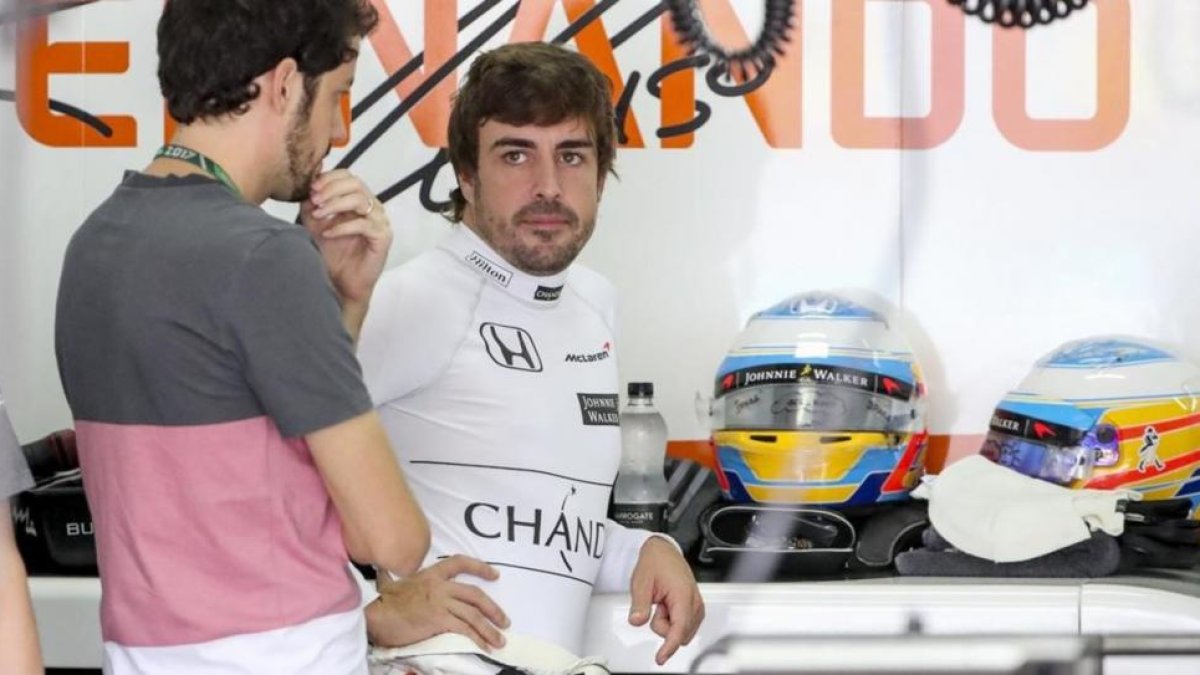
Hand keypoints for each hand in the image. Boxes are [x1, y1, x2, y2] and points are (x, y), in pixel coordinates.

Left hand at [300, 170, 391, 305]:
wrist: (341, 284)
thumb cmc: (332, 255)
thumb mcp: (315, 225)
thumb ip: (313, 205)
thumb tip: (307, 187)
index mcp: (359, 201)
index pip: (349, 176)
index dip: (330, 178)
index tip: (311, 188)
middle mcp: (373, 208)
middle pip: (356, 184)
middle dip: (331, 190)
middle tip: (314, 200)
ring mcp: (380, 222)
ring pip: (360, 200)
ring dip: (335, 205)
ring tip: (318, 215)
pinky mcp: (383, 237)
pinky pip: (364, 224)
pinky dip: (342, 227)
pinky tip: (328, 233)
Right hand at [366, 555, 509, 650]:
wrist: (376, 617)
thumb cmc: (382, 603)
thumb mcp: (391, 583)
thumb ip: (393, 577)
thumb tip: (381, 570)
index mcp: (431, 574)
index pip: (460, 563)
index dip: (480, 567)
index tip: (495, 574)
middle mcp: (439, 586)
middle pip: (475, 594)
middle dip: (493, 608)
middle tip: (504, 620)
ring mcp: (440, 603)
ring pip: (473, 614)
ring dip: (489, 629)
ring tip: (500, 640)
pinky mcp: (439, 619)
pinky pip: (464, 629)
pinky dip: (477, 639)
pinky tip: (484, 647)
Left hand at [628, 536, 704, 664]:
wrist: (664, 551)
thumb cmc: (656, 562)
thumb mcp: (641, 582)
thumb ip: (640, 604)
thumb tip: (637, 621)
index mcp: (683, 595)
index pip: (678, 629)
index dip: (669, 646)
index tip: (661, 658)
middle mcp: (695, 602)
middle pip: (679, 633)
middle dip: (663, 626)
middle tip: (656, 605)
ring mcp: (697, 606)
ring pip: (682, 632)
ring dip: (668, 623)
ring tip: (661, 603)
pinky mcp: (695, 608)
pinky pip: (684, 626)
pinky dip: (672, 621)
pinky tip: (666, 606)